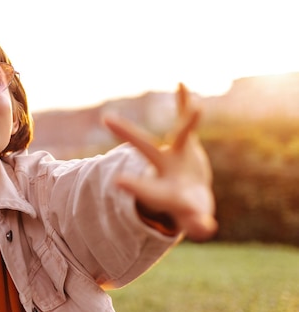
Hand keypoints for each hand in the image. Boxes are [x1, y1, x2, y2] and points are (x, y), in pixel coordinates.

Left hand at [103, 83, 216, 241]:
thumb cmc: (186, 208)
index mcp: (161, 190)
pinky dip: (185, 104)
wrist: (188, 195)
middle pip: (145, 149)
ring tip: (198, 107)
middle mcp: (163, 167)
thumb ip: (197, 225)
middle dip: (129, 135)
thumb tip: (204, 229)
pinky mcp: (186, 143)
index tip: (117, 180)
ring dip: (187, 122)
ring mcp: (175, 153)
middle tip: (106, 118)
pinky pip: (186, 120)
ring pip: (178, 135)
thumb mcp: (193, 221)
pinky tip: (181, 83)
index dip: (136, 186)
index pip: (147, 189)